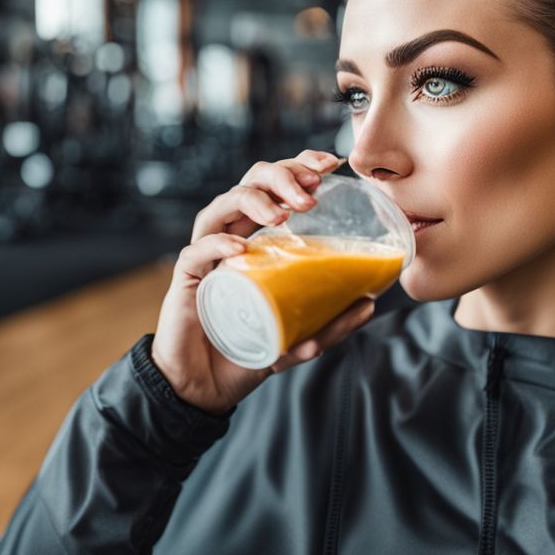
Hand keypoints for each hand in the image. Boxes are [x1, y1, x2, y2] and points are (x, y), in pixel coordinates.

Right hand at [150, 149, 377, 414]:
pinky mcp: (186, 280)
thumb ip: (329, 323)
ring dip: (254, 201)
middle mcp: (231, 237)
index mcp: (257, 239)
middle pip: (250, 183)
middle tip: (311, 192)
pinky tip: (239, 247)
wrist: (205, 389)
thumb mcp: (297, 339)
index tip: (330, 165)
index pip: (275, 187)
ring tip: (283, 215)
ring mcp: (207, 257)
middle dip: (281, 176)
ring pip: (221, 206)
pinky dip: (217, 243)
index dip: (299, 166)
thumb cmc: (247, 353)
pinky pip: (196, 251)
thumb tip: (367, 305)